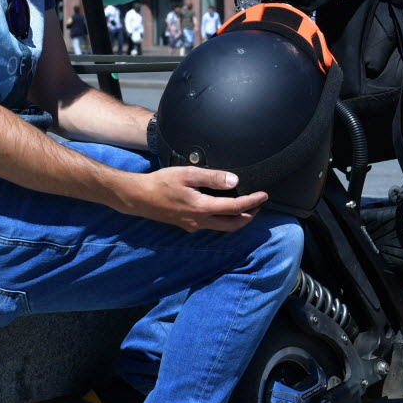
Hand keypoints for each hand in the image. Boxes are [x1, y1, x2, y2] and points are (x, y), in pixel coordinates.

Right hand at [122, 167, 269, 232]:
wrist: (138, 197)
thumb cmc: (160, 183)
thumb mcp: (188, 175)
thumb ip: (213, 178)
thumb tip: (234, 181)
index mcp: (202, 208)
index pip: (235, 208)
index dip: (252, 202)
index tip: (264, 195)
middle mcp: (200, 222)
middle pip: (233, 225)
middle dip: (249, 216)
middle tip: (258, 204)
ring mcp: (193, 226)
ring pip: (222, 227)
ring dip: (237, 219)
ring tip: (245, 207)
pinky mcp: (187, 225)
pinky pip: (211, 225)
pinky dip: (223, 219)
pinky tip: (222, 209)